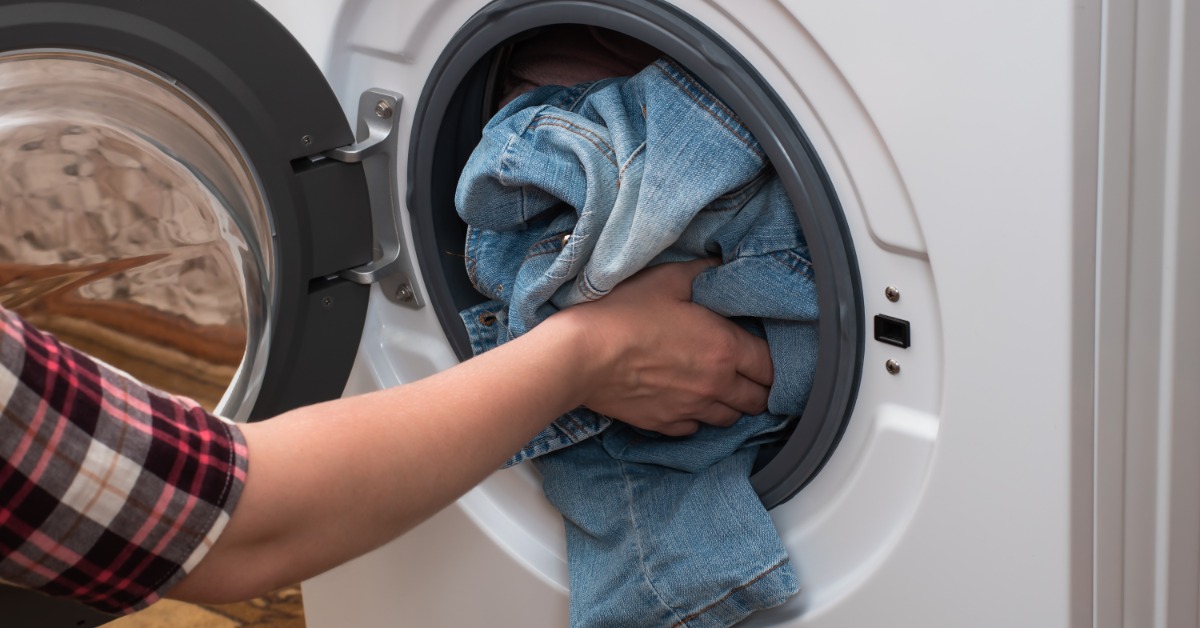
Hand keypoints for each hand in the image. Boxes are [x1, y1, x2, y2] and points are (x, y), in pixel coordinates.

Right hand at [554, 259, 773, 435]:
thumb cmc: (624, 314)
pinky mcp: (665, 425)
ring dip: (731, 405)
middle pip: (758, 400)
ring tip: (719, 389)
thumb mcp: (668, 279)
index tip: (763, 355)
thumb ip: (703, 273)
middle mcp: (715, 385)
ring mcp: (690, 410)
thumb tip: (721, 267)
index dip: (773, 362)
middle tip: (748, 374)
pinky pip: (694, 429)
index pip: (771, 367)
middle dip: (759, 388)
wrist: (581, 356)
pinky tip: (686, 401)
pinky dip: (696, 418)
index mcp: (725, 348)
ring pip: (729, 419)